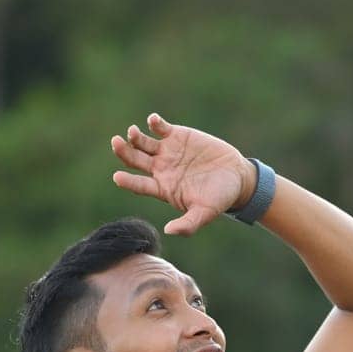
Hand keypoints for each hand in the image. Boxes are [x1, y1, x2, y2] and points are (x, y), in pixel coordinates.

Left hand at [111, 113, 255, 236]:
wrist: (236, 177)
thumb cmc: (219, 199)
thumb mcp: (205, 213)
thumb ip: (188, 224)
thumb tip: (169, 231)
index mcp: (162, 188)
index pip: (139, 185)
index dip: (128, 181)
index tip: (117, 177)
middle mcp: (160, 169)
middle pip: (135, 160)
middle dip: (124, 152)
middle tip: (116, 143)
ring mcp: (167, 152)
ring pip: (143, 143)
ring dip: (135, 137)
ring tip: (133, 132)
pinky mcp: (177, 136)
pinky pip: (161, 128)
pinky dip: (155, 123)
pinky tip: (152, 120)